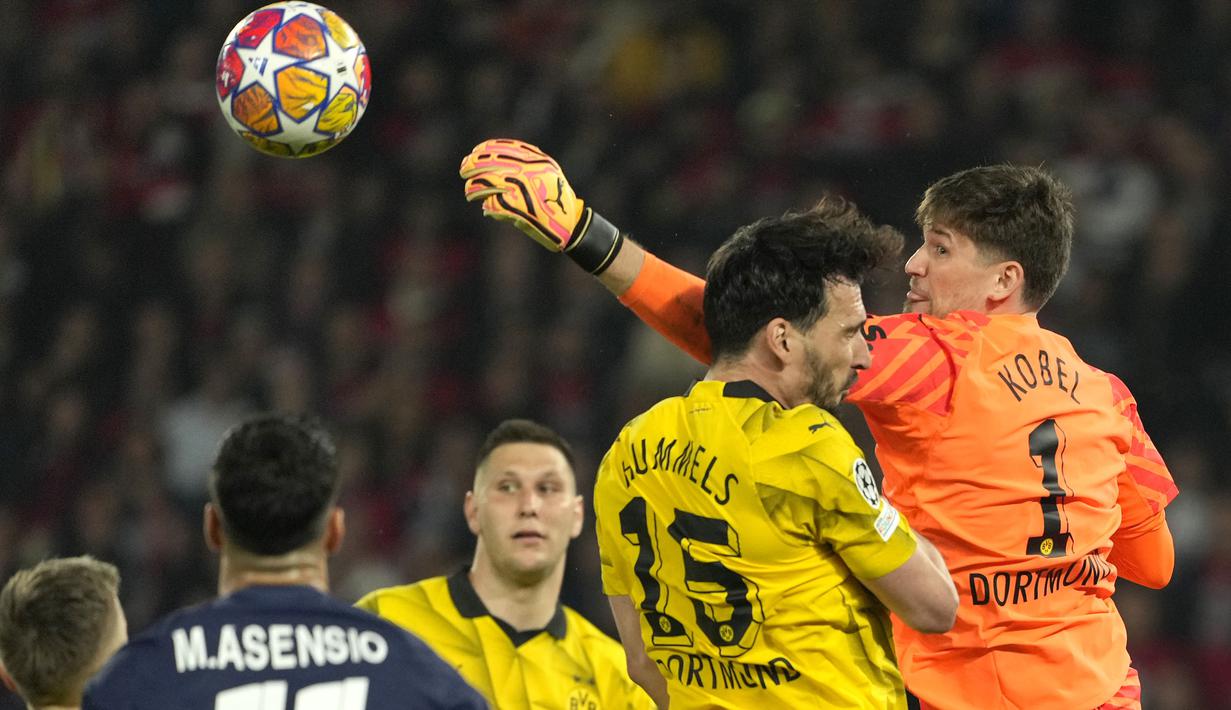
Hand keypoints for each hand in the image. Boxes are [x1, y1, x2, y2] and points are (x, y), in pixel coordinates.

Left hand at [460, 138, 623, 273]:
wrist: (571, 226)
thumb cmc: (556, 202)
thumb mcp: (546, 177)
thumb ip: (523, 169)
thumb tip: (493, 167)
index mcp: (539, 162)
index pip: (508, 148)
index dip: (488, 149)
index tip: (474, 152)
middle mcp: (532, 172)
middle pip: (494, 163)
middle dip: (474, 165)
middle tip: (464, 170)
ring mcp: (526, 190)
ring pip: (489, 183)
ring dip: (475, 188)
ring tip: (470, 193)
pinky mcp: (521, 209)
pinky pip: (495, 205)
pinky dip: (489, 207)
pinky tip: (486, 208)